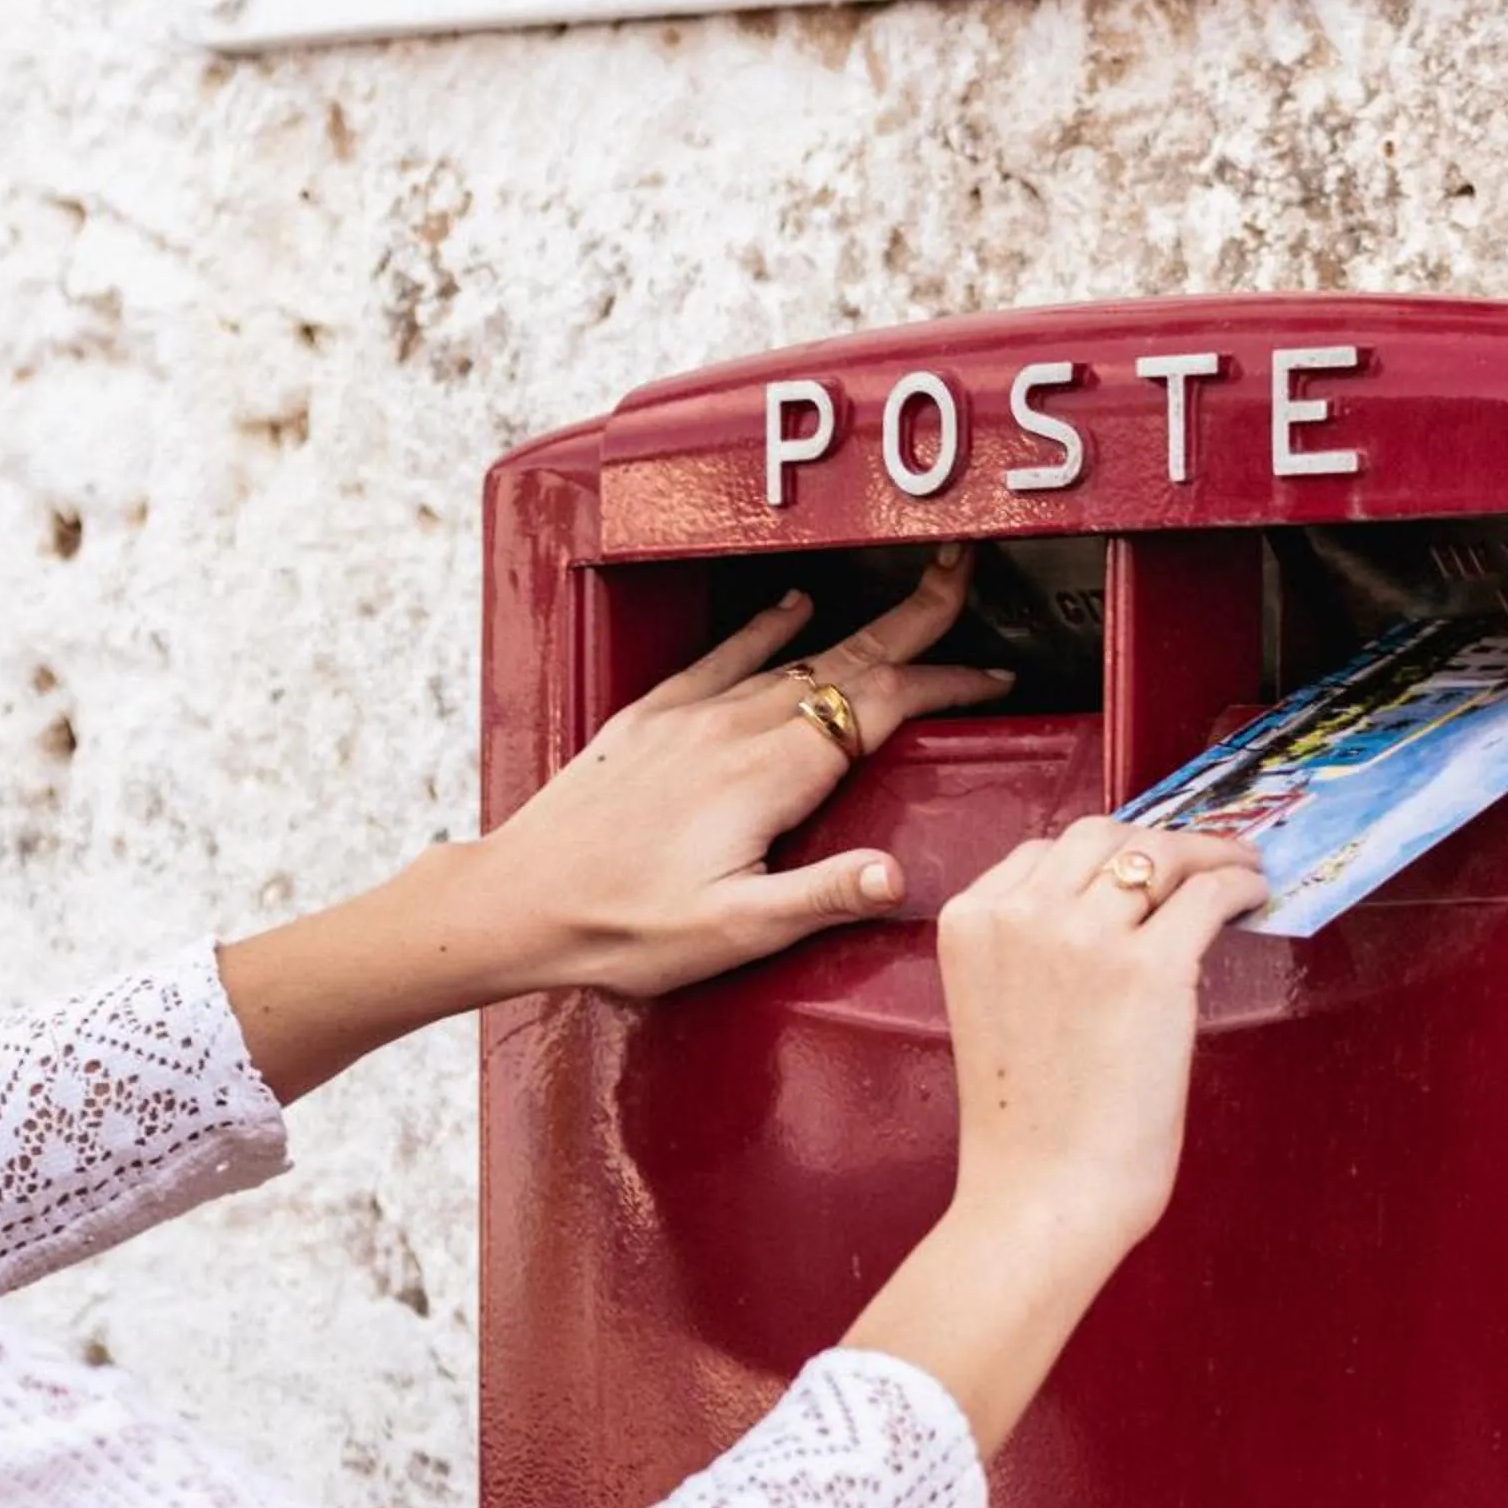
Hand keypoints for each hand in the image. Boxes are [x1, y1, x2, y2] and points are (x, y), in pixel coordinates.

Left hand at [470, 546, 1008, 998]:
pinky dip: (766, 629)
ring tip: (903, 601)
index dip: (943, 687)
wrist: (516, 903)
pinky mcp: (648, 720)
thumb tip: (898, 875)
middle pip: (846, 660)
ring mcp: (689, 717)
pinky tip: (790, 610)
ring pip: (793, 655)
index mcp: (767, 775)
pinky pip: (723, 655)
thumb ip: (822, 896)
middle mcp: (732, 728)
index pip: (878, 709)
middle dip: (915, 620)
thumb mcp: (734, 930)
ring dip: (857, 626)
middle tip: (963, 576)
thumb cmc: (621, 928)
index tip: (991, 680)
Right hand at [843, 818, 1264, 1457]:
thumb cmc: (1025, 1127)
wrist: (1043, 1195)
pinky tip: (1254, 893)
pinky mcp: (1151, 967)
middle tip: (1197, 861)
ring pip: (1158, 854)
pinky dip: (1238, 884)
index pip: (1042, 853)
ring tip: (1238, 868)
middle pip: (1100, 836)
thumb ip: (1031, 951)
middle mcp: (1021, 914)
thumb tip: (1116, 913)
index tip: (1137, 869)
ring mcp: (1085, 935)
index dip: (1100, 856)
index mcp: (970, 924)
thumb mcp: (996, 1008)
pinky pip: (1207, 895)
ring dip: (1206, 854)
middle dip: (1153, 842)